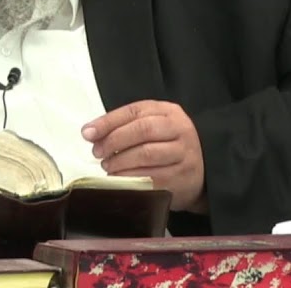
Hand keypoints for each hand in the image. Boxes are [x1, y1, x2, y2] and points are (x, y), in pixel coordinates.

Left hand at [82, 100, 206, 213]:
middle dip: (114, 141)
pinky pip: (152, 178)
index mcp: (169, 112)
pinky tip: (120, 180)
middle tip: (98, 152)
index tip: (88, 133)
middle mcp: (180, 129)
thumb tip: (91, 133)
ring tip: (108, 166)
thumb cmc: (169, 146)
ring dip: (120, 162)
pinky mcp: (183, 178)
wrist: (202, 171)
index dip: (108, 122)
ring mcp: (184, 154)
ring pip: (147, 154)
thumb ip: (124, 126)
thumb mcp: (152, 127)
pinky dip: (131, 179)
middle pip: (142, 130)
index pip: (135, 111)